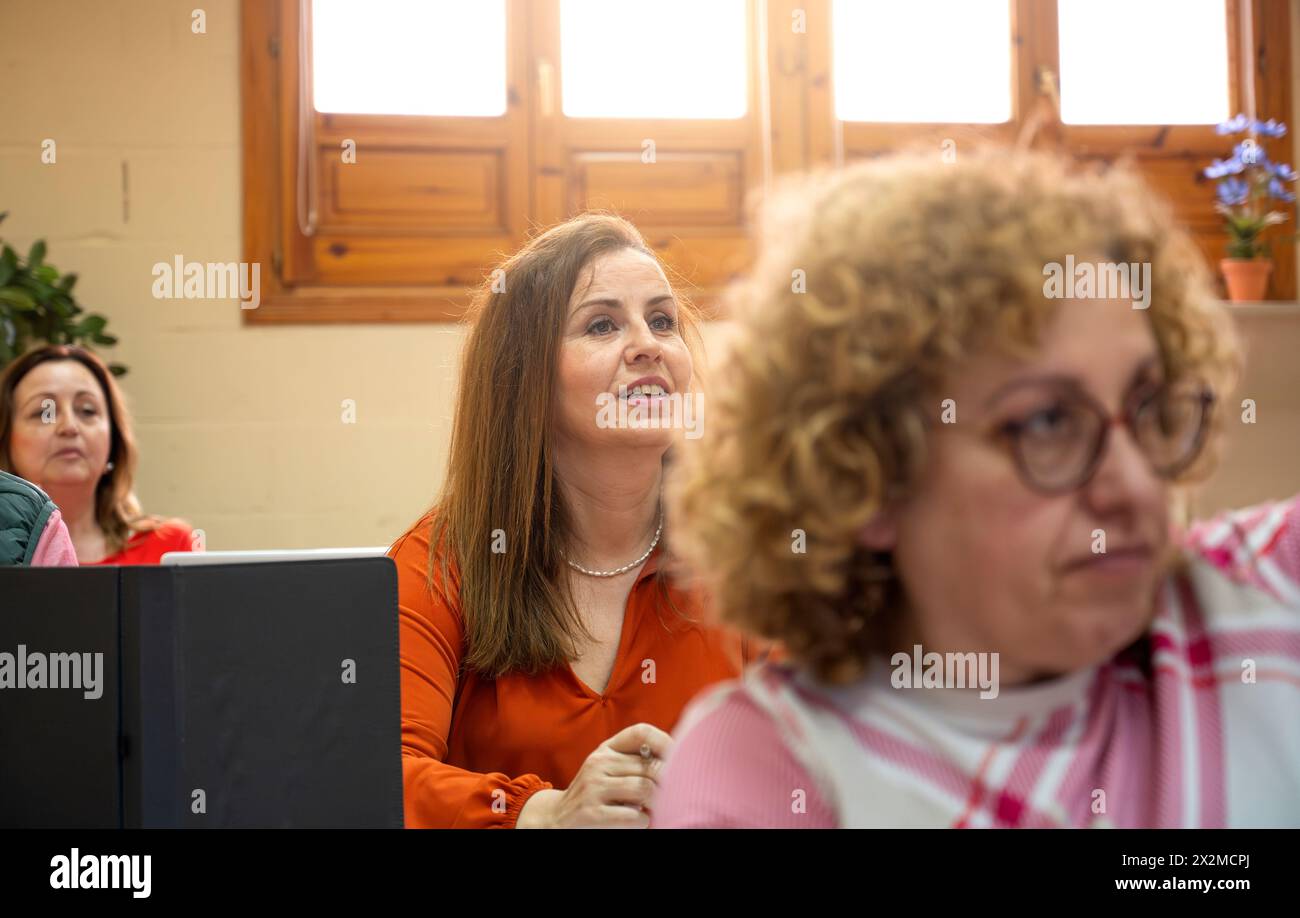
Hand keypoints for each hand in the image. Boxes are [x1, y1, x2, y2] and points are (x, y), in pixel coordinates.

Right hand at [516, 722, 672, 827]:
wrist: (556, 818)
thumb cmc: (594, 794)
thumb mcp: (609, 769)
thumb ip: (635, 761)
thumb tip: (679, 758)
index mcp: (606, 749)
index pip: (641, 732)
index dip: (666, 742)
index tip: (681, 758)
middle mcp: (599, 763)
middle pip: (650, 767)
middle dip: (667, 784)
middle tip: (671, 795)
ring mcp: (594, 788)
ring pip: (645, 789)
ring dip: (655, 804)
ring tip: (650, 809)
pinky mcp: (592, 813)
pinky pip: (634, 816)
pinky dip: (643, 821)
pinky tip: (638, 821)